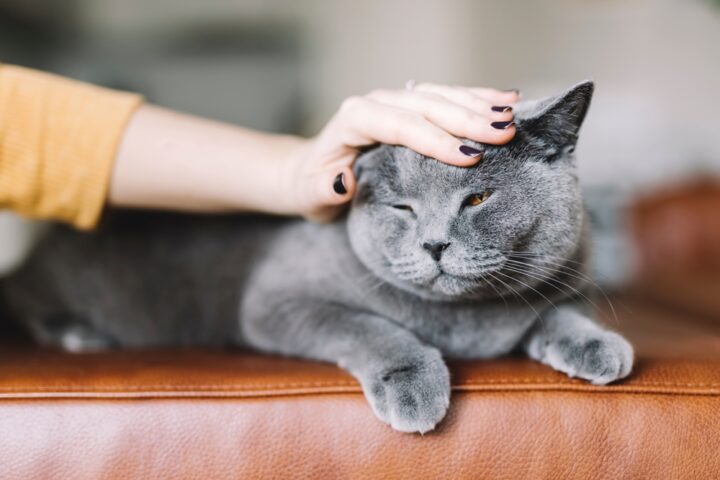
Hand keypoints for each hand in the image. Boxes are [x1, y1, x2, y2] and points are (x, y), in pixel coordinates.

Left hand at [285, 83, 519, 221]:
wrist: (309, 170)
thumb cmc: (312, 185)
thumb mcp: (310, 195)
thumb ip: (324, 190)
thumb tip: (343, 182)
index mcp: (354, 120)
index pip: (398, 125)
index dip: (434, 139)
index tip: (468, 157)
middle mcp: (376, 103)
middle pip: (426, 105)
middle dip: (466, 118)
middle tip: (504, 134)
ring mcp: (394, 101)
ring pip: (440, 95)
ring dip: (478, 104)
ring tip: (511, 116)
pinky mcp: (409, 106)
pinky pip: (445, 98)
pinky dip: (475, 99)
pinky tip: (505, 101)